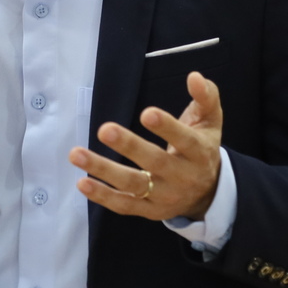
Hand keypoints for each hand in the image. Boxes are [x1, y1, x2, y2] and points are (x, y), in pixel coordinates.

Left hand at [69, 72, 223, 221]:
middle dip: (129, 146)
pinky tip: (82, 182)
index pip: (184, 140)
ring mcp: (164, 196)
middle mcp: (183, 176)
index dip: (167, 128)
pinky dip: (103, 196)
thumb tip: (195, 76)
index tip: (146, 113)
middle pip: (155, 162)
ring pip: (133, 185)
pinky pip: (124, 205)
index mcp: (199, 152)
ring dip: (103, 170)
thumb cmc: (201, 148)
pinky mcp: (149, 210)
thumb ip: (205, 96)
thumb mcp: (210, 122)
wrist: (208, 193)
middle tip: (104, 129)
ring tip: (76, 154)